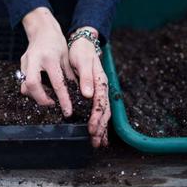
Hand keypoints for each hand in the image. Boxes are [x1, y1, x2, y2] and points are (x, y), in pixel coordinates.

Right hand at [20, 7, 75, 115]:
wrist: (41, 29)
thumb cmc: (57, 42)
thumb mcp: (67, 58)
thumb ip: (69, 76)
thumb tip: (77, 95)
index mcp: (50, 58)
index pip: (57, 83)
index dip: (62, 100)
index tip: (67, 111)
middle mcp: (35, 60)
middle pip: (32, 85)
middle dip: (41, 99)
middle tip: (52, 104)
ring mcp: (25, 62)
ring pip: (25, 86)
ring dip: (36, 95)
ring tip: (48, 98)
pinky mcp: (21, 65)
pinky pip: (24, 82)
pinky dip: (33, 89)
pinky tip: (41, 90)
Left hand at [69, 27, 110, 147]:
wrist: (83, 43)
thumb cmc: (82, 51)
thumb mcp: (82, 60)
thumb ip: (86, 77)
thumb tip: (88, 94)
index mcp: (100, 82)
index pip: (100, 103)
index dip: (96, 117)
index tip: (91, 128)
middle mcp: (102, 88)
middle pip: (105, 112)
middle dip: (100, 128)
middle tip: (95, 142)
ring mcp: (99, 92)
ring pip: (104, 113)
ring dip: (101, 129)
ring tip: (98, 143)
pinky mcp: (94, 93)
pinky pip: (99, 110)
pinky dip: (100, 122)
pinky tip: (98, 132)